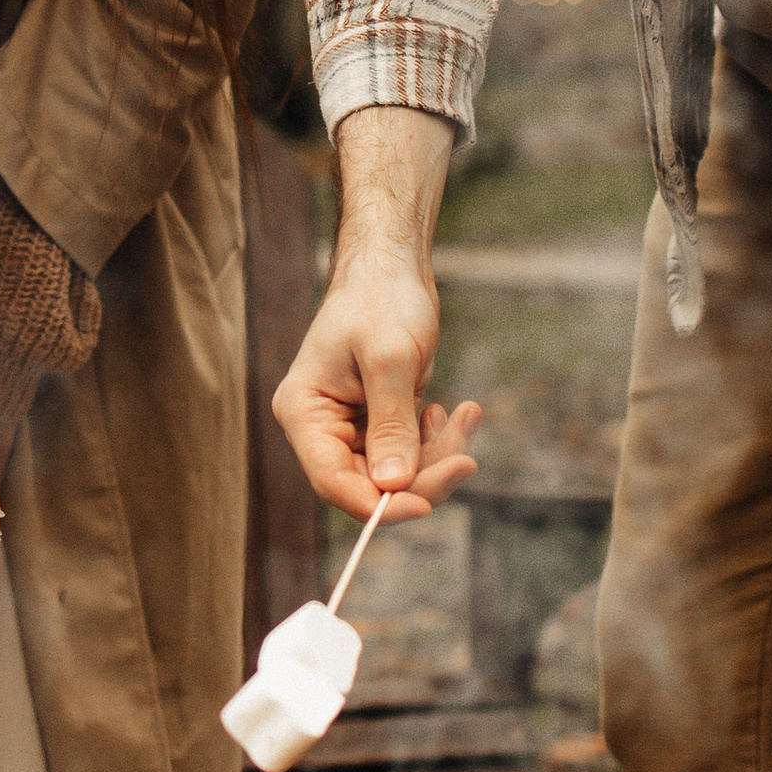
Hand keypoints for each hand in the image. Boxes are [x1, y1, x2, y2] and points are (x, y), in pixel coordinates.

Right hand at [275, 252, 484, 520]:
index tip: (426, 504)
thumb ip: (391, 424)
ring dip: (439, 455)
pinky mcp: (381, 422)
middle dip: (423, 476)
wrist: (393, 268)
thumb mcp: (390, 359)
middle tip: (466, 457)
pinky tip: (458, 410)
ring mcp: (352, 427)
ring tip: (465, 414)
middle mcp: (322, 427)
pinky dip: (441, 440)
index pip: (333, 481)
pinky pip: (414, 452)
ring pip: (399, 473)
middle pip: (371, 484)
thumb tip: (394, 486)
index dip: (378, 503)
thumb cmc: (382, 300)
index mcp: (304, 413)